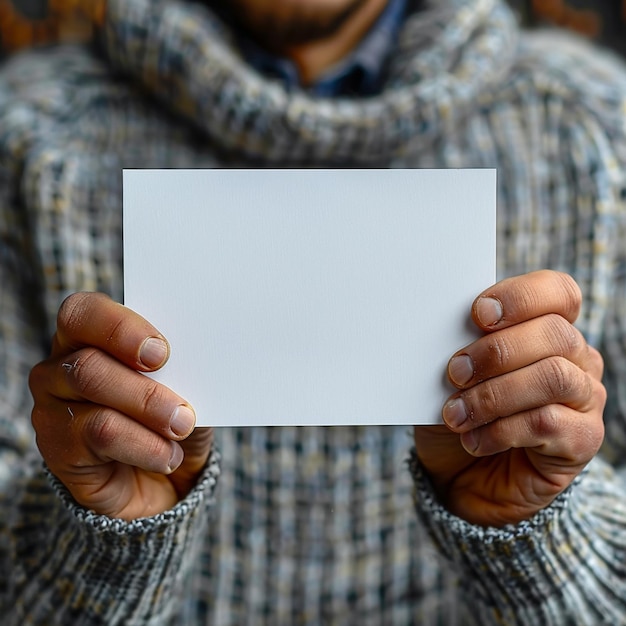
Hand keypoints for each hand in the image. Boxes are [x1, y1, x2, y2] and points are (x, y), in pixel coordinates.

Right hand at [29, 292, 212, 519]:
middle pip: (87, 364)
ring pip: (96, 404)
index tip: (162, 352)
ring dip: (149, 416)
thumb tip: (194, 359)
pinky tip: (167, 455)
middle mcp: (60, 368)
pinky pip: (100, 438)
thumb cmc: (170, 417)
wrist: (164, 476)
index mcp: (89, 337)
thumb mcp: (182, 387)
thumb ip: (178, 368)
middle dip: (145, 390)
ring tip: (181, 430)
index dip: (120, 328)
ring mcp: (52, 408)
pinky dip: (144, 447)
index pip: (84, 313)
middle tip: (183, 410)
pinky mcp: (56, 448)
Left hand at [414, 270, 605, 526]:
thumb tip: (449, 333)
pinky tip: (472, 439)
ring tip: (456, 413)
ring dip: (494, 394)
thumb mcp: (453, 375)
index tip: (478, 313)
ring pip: (553, 377)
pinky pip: (546, 424)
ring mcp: (585, 399)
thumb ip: (462, 347)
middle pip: (554, 334)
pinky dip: (500, 430)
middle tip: (454, 372)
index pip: (558, 293)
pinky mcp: (582, 440)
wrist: (462, 476)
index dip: (521, 296)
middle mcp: (576, 359)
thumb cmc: (459, 413)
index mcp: (547, 329)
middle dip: (496, 351)